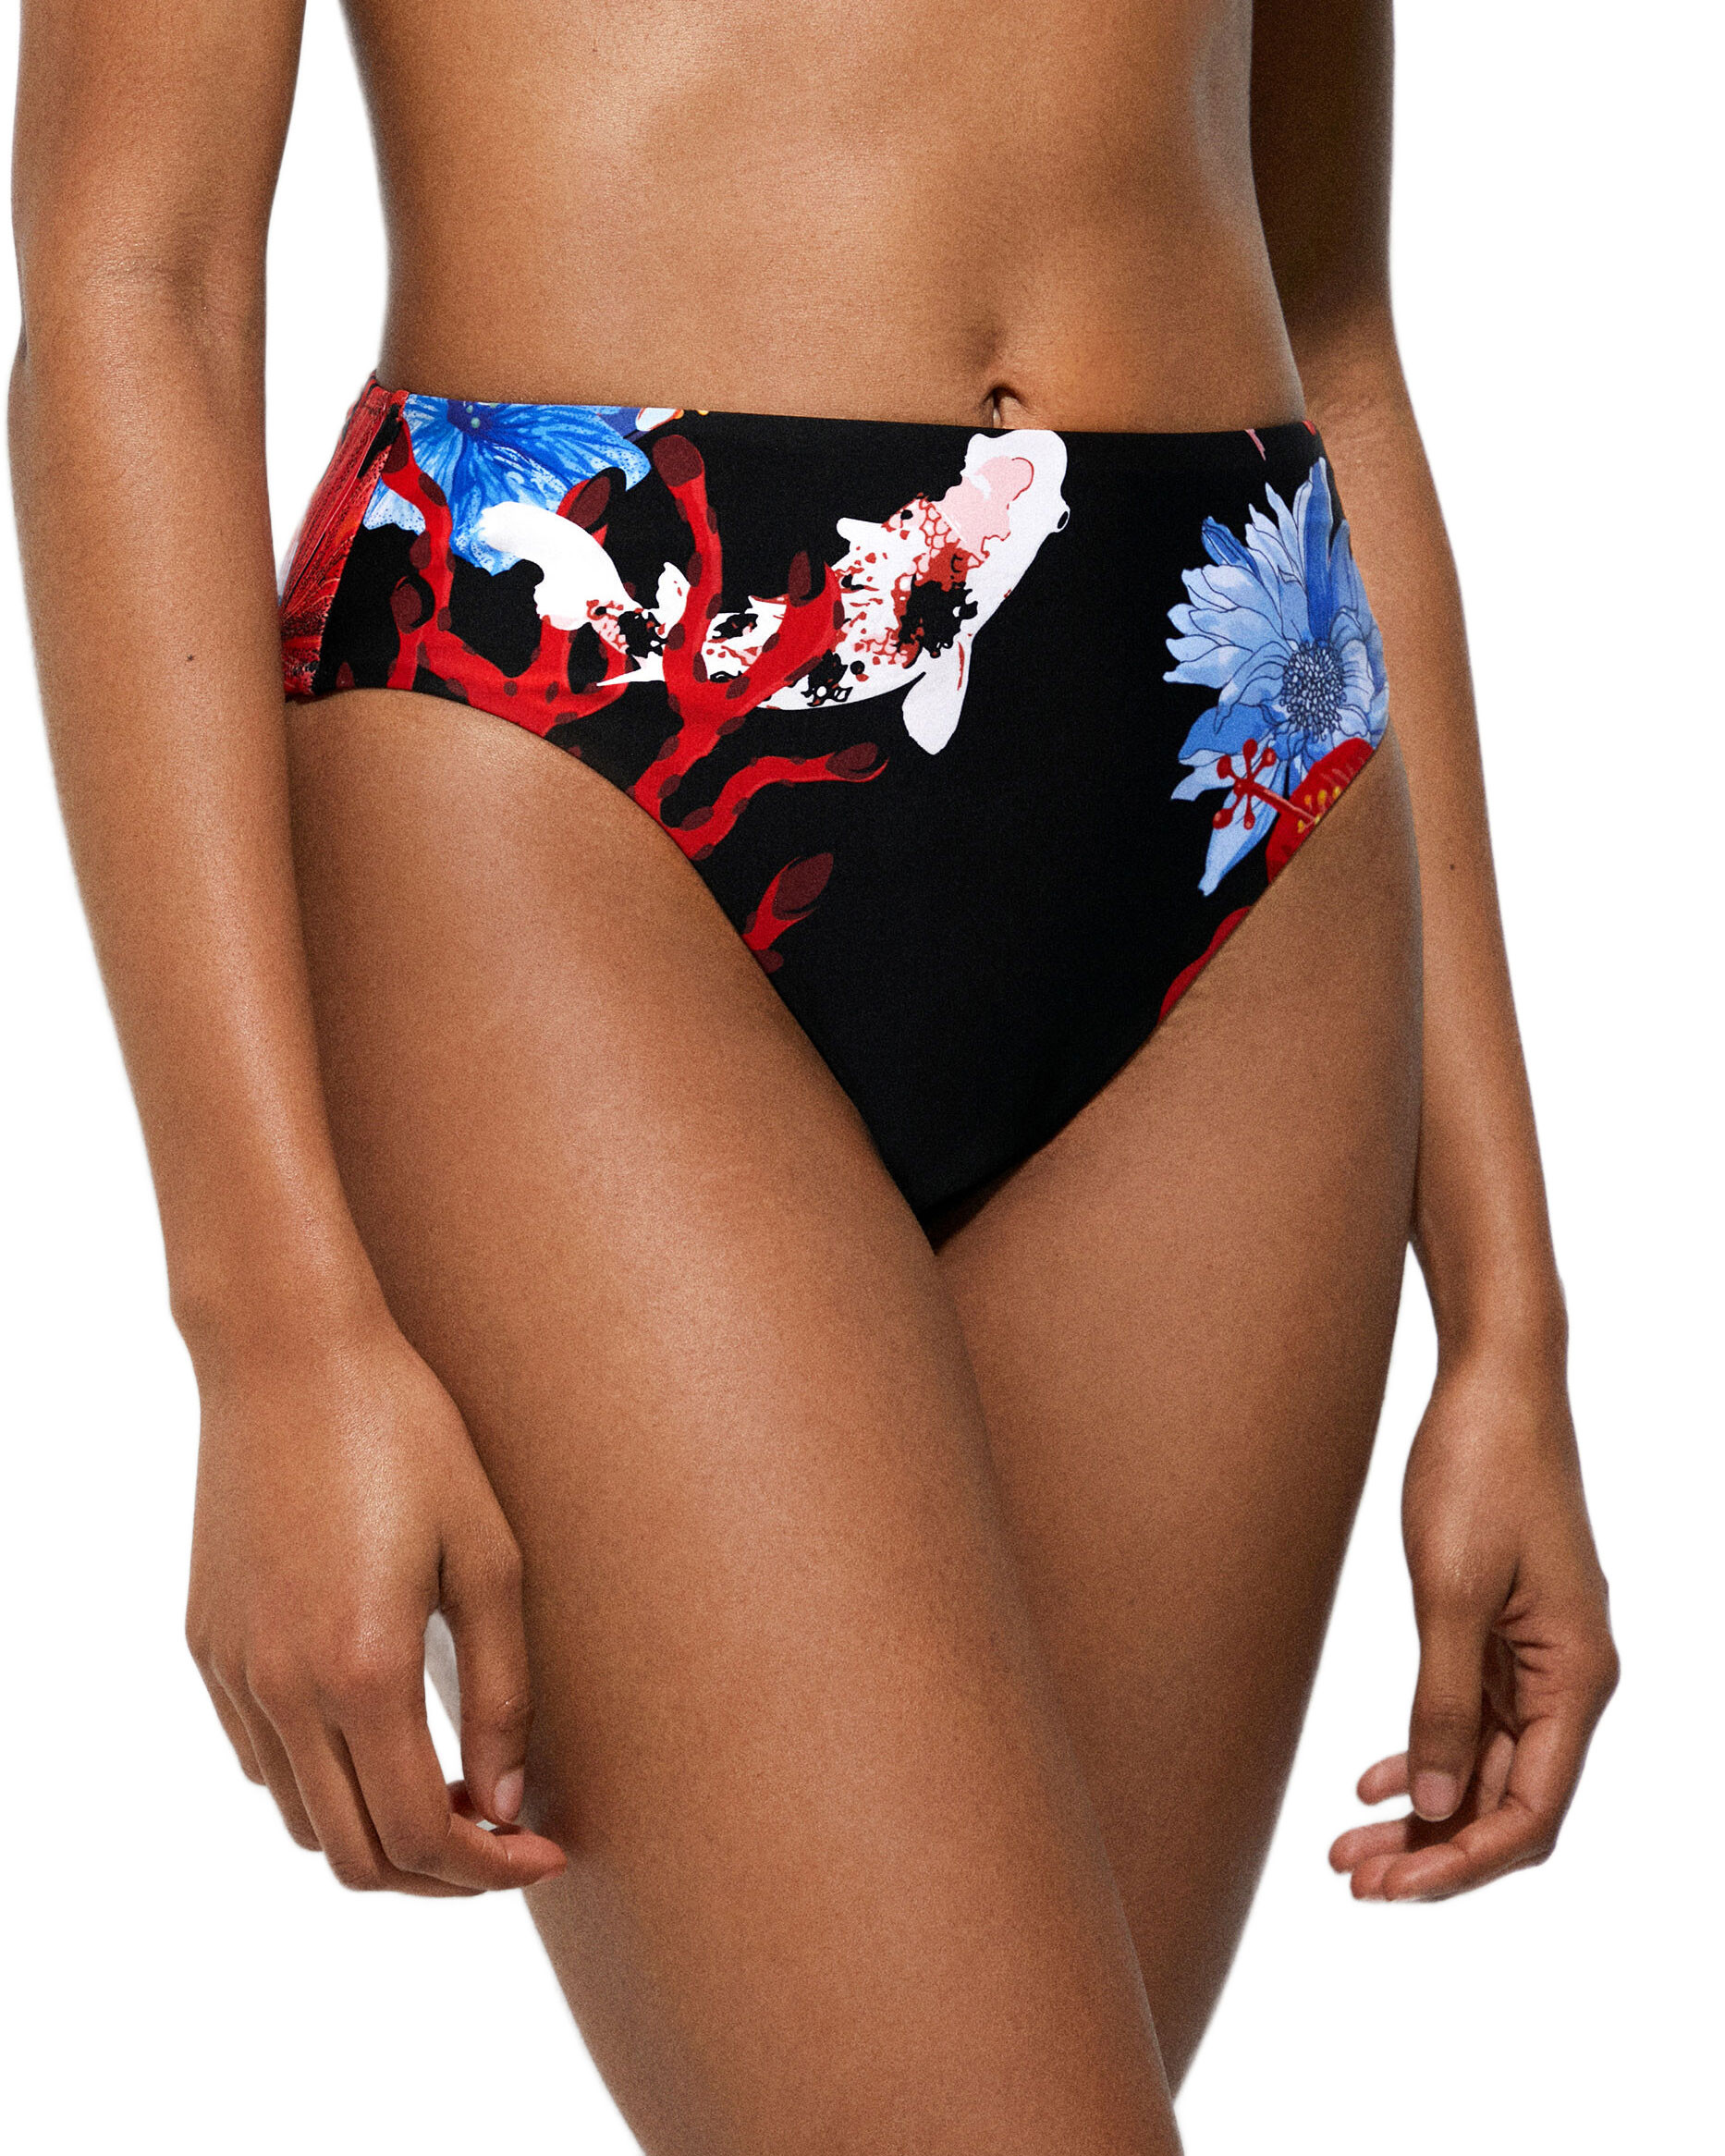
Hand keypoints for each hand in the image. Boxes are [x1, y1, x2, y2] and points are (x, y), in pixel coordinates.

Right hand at [184, 1301, 566, 1896]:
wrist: (290, 1355)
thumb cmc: (408, 1436)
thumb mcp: (490, 1557)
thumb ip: (504, 1692)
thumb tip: (508, 1805)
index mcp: (362, 1670)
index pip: (422, 1836)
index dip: (490, 1870)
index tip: (545, 1852)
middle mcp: (283, 1689)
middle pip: (354, 1857)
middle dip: (439, 1875)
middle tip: (506, 1839)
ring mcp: (234, 1671)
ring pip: (301, 1818)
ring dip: (378, 1832)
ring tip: (453, 1786)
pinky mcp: (207, 1645)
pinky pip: (261, 1759)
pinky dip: (323, 1783)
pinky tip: (381, 1733)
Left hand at [1329, 1339, 1617, 1900]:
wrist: (1493, 1382)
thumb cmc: (1479, 1470)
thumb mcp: (1449, 1591)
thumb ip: (1443, 1703)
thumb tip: (1437, 1808)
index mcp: (1576, 1677)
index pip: (1530, 1812)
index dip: (1461, 1863)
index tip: (1389, 1889)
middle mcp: (1567, 1678)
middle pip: (1506, 1801)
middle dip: (1433, 1850)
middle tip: (1351, 1878)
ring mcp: (1537, 1656)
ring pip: (1483, 1766)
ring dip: (1422, 1810)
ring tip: (1346, 1845)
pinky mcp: (1503, 1629)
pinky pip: (1471, 1718)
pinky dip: (1425, 1752)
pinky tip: (1373, 1782)